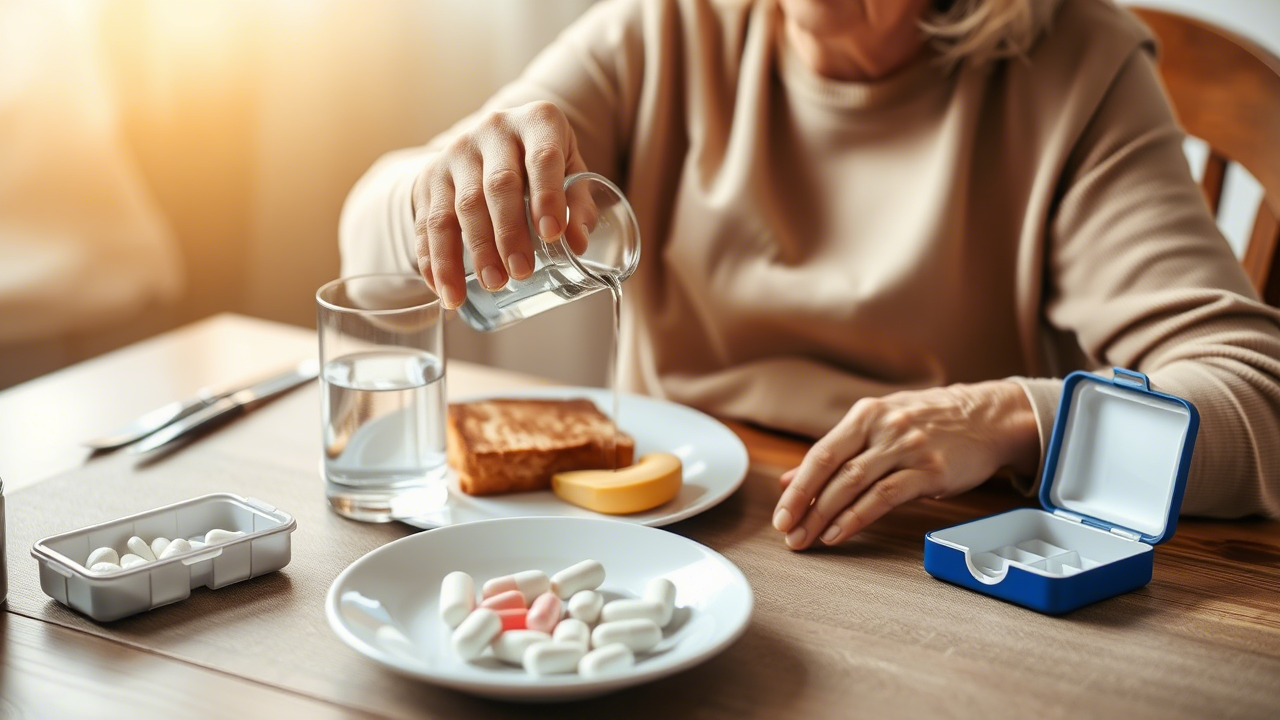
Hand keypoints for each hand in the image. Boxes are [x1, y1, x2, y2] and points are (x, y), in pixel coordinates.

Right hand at [412, 101, 590, 308]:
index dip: (547, 197)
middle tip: (521, 272)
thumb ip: (577, 205)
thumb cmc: (543, 163)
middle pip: (497, 186)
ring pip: (459, 206)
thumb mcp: (570, 172)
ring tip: (491, 285)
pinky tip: (447, 289)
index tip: (552, 235)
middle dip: (508, 234)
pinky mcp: (430, 177)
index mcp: (537, 122)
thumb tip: (577, 245)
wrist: (492, 144)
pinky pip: (428, 223)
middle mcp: (493, 130)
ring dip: (474, 251)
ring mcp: (457, 152)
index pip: (542, 158)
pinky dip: (436, 260)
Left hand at [771, 381, 1039, 549]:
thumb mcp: (880, 428)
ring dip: (825, 515)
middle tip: (788, 534)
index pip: (820, 454)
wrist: (987, 417)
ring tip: (808, 539)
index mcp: (866, 415)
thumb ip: (837, 454)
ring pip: (855, 484)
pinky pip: (885, 496)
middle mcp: (884, 427)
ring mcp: (908, 448)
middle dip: (805, 506)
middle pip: (832, 470)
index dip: (797, 487)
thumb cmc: (929, 423)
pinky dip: (858, 517)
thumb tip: (789, 481)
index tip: (780, 515)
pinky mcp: (931, 470)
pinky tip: (840, 533)